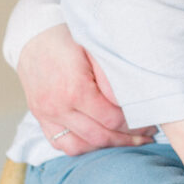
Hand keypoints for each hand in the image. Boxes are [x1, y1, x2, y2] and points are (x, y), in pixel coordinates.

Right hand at [17, 25, 155, 155]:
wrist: (34, 36)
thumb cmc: (70, 39)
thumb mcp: (97, 52)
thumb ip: (113, 79)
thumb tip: (134, 102)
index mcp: (75, 90)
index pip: (112, 119)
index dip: (135, 124)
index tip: (149, 122)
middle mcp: (58, 107)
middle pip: (99, 137)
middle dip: (127, 139)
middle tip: (145, 135)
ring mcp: (47, 115)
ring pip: (80, 147)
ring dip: (105, 147)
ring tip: (126, 141)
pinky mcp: (40, 118)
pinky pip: (60, 144)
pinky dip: (82, 146)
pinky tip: (100, 140)